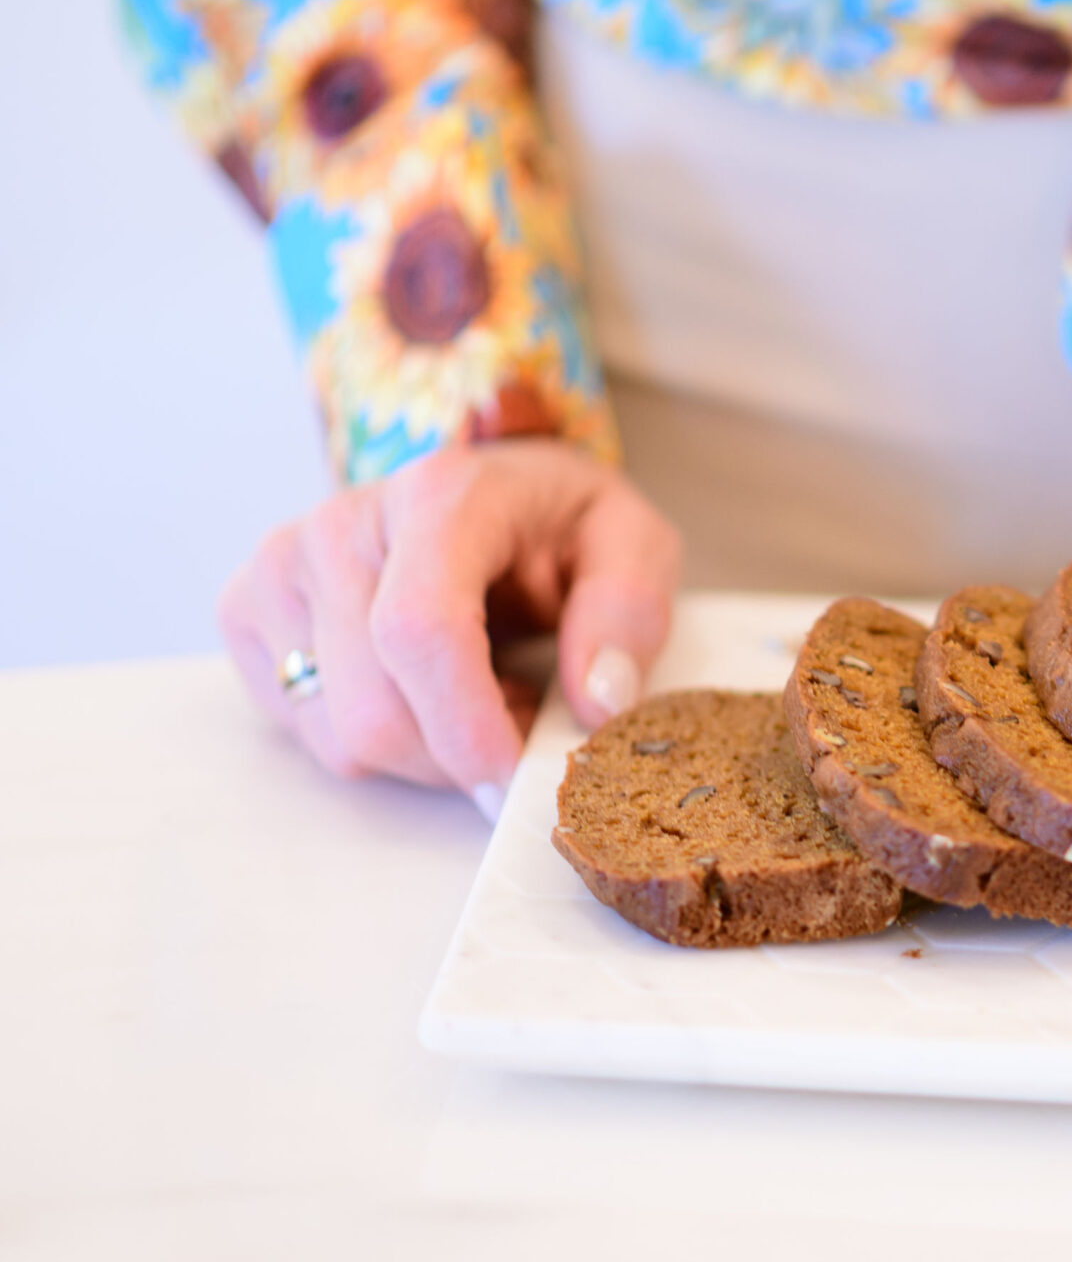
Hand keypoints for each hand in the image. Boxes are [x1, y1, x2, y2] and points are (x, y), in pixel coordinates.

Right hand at [218, 441, 682, 815]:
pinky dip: (378, 740)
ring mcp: (281, 568)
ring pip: (339, 736)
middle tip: (524, 724)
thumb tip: (596, 702)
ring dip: (426, 752)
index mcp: (439, 497)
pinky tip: (420, 690)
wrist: (490, 486)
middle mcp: (341, 525)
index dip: (467, 728)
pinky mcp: (248, 610)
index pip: (420, 631)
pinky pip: (307, 731)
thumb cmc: (559, 521)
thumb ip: (629, 614)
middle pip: (375, 709)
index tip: (519, 775)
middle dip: (460, 756)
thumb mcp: (633, 544)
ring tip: (479, 693)